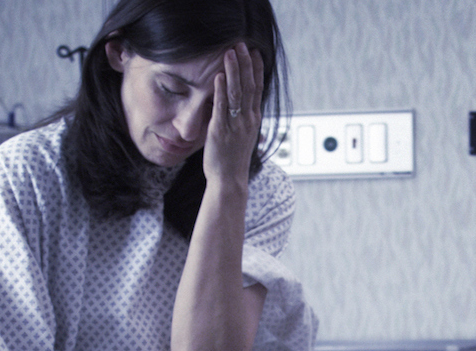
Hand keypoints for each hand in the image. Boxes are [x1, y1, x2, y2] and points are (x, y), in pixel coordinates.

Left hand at [203, 42, 264, 187]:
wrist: (230, 180)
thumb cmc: (233, 160)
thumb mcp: (242, 136)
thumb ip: (241, 119)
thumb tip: (238, 107)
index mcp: (253, 119)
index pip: (257, 88)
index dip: (256, 69)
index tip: (254, 52)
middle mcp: (248, 119)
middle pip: (248, 85)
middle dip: (245, 63)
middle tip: (241, 44)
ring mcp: (235, 124)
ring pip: (236, 92)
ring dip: (233, 70)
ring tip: (229, 52)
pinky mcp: (221, 130)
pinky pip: (222, 106)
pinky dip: (220, 90)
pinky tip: (218, 75)